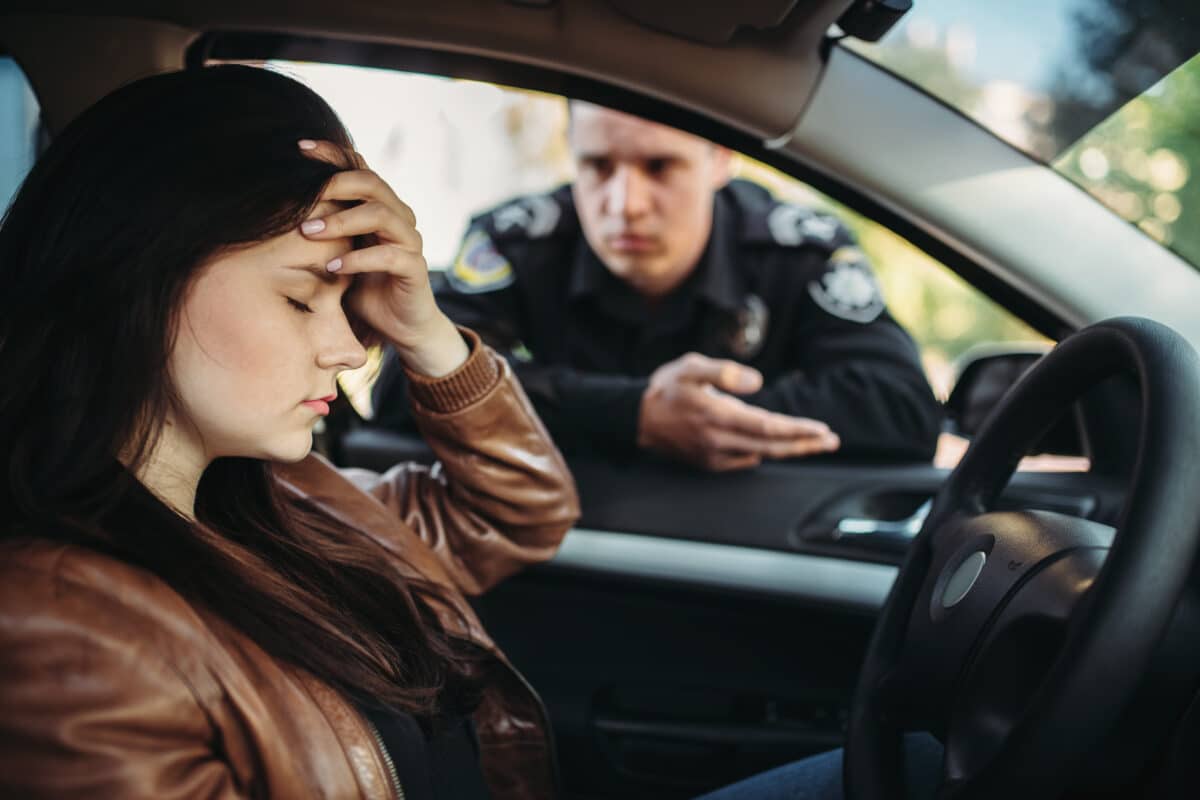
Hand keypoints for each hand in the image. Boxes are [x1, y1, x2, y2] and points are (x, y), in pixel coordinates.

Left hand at [297, 139, 467, 376]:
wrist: (398, 325)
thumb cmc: (362, 286)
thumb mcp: (336, 251)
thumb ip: (321, 226)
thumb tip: (274, 202)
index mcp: (380, 206)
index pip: (359, 168)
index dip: (331, 154)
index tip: (298, 149)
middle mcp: (399, 217)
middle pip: (372, 183)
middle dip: (334, 184)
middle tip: (303, 198)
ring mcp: (409, 241)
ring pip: (381, 215)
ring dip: (341, 221)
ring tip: (309, 233)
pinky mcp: (415, 268)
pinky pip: (390, 256)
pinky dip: (358, 260)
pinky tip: (333, 269)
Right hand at [637, 353, 839, 470]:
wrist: (637, 418)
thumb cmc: (666, 388)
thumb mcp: (691, 367)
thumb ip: (724, 371)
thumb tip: (757, 382)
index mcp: (717, 416)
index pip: (767, 427)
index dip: (797, 430)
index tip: (821, 430)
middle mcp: (718, 441)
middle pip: (771, 447)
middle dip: (804, 445)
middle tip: (831, 441)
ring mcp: (713, 456)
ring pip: (761, 456)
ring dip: (789, 450)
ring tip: (813, 443)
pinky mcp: (709, 463)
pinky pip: (745, 461)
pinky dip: (765, 454)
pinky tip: (777, 446)